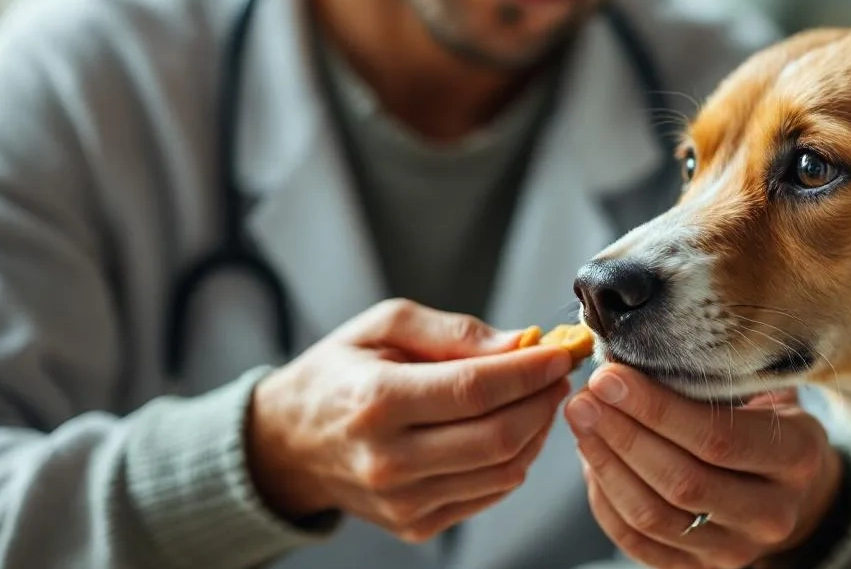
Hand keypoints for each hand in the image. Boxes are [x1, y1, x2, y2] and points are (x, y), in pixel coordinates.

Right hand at [245, 298, 574, 542]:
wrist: (289, 441)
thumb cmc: (339, 374)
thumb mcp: (384, 325)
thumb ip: (454, 332)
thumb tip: (519, 343)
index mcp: (376, 401)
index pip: (475, 390)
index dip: (530, 371)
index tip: (561, 351)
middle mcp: (388, 460)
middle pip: (499, 437)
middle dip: (543, 400)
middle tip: (558, 372)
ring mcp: (401, 501)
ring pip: (504, 471)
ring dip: (537, 430)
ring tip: (536, 397)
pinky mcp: (414, 525)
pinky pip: (490, 494)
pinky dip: (514, 460)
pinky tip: (509, 429)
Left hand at [564, 365, 840, 568]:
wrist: (796, 489)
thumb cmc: (770, 422)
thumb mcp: (763, 391)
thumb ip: (712, 379)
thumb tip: (630, 359)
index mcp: (796, 458)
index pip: (717, 438)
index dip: (656, 409)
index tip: (609, 377)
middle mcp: (771, 515)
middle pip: (681, 482)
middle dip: (622, 435)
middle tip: (585, 399)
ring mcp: (736, 550)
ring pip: (653, 516)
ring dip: (606, 465)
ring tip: (581, 422)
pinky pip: (638, 542)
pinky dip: (606, 500)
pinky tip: (591, 460)